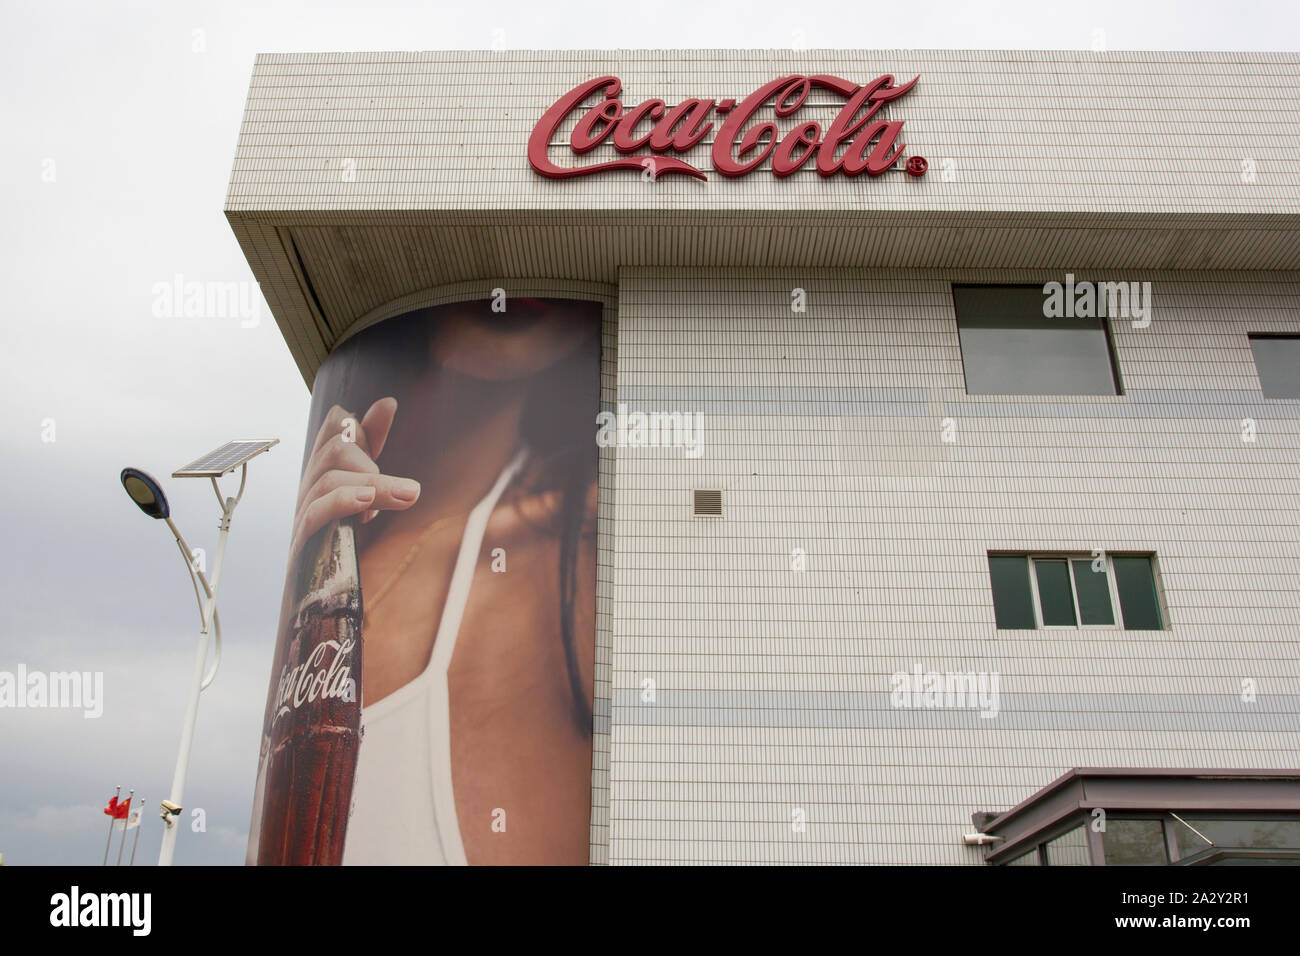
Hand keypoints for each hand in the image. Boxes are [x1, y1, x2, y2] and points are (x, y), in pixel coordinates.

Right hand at [288, 398, 420, 557]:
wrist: (321, 604)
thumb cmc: (346, 543)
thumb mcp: (368, 493)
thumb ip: (375, 450)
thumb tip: (387, 402)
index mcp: (328, 473)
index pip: (334, 429)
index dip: (359, 422)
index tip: (390, 410)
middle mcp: (311, 489)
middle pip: (332, 452)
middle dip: (371, 463)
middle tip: (409, 492)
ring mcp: (303, 515)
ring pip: (328, 480)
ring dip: (372, 485)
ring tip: (406, 497)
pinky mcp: (302, 544)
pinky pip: (315, 513)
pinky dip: (341, 502)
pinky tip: (367, 502)